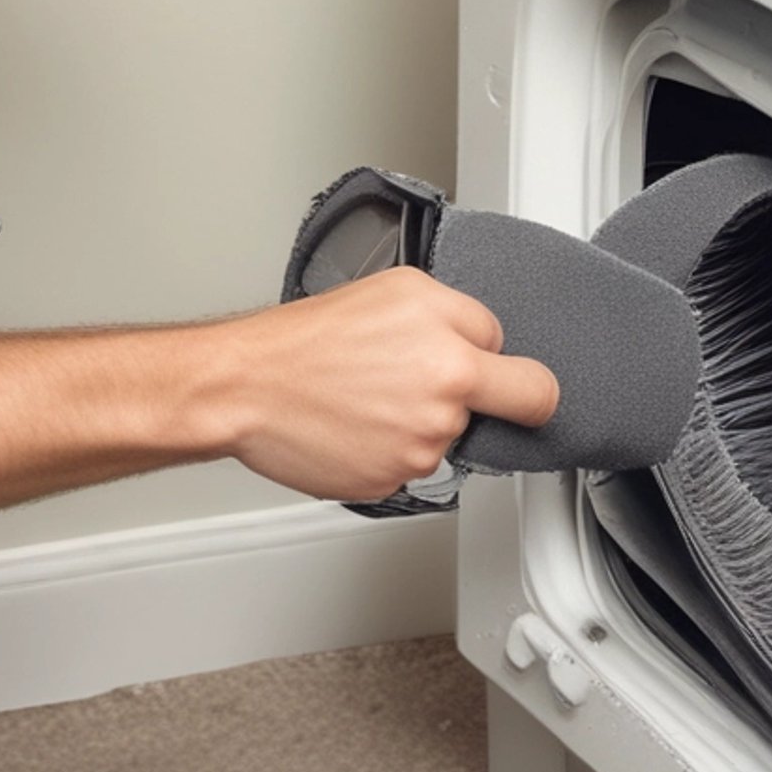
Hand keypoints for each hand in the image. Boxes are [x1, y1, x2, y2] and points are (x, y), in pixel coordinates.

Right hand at [213, 267, 559, 500]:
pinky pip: (413, 466)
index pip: (520, 357)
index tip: (489, 365)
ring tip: (371, 399)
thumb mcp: (393, 290)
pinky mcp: (395, 481)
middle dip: (523, 402)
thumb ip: (454, 316)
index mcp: (453, 343)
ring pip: (452, 435)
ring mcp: (423, 444)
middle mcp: (446, 393)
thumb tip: (486, 344)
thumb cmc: (305, 340)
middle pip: (526, 403)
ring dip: (425, 423)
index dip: (493, 356)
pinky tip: (356, 426)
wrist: (246, 387)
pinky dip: (390, 452)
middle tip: (503, 401)